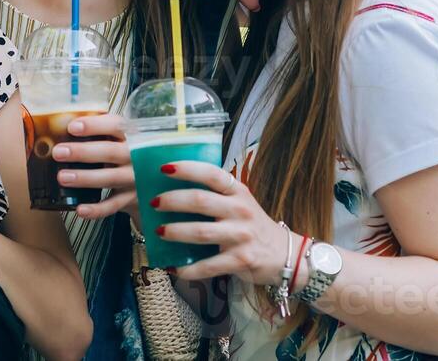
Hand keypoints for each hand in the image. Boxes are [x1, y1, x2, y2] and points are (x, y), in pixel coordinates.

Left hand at [60, 113, 138, 221]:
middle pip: (110, 152)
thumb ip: (100, 132)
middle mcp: (137, 155)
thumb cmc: (126, 154)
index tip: (72, 127)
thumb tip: (59, 123)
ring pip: (110, 178)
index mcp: (132, 135)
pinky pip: (113, 205)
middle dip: (83, 152)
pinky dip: (97, 209)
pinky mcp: (132, 199)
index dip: (95, 125)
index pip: (116, 125)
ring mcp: (136, 178)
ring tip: (62, 177)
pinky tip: (80, 209)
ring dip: (85, 178)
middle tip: (58, 152)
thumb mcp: (120, 140)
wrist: (154, 182)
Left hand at [151, 161, 288, 285]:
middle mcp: (240, 210)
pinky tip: (173, 267)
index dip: (187, 169)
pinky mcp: (241, 260)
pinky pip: (208, 265)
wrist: (285, 255)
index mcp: (238, 191)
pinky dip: (188, 268)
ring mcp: (241, 236)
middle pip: (200, 201)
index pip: (211, 173)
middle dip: (172, 201)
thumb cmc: (251, 225)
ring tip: (158, 232)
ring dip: (175, 232)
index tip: (164, 168)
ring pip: (201, 232)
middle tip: (153, 203)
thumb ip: (214, 194)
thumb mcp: (239, 202)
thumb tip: (172, 188)